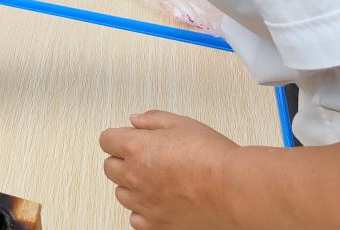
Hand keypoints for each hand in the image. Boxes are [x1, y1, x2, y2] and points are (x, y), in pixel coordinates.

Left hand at [99, 111, 236, 229]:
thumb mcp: (182, 123)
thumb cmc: (213, 158)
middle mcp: (135, 176)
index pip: (106, 140)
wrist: (233, 190)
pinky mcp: (157, 225)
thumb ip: (152, 120)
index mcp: (136, 148)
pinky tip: (156, 201)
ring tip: (153, 179)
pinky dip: (142, 211)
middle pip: (110, 167)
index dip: (117, 136)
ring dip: (131, 185)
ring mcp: (145, 203)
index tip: (126, 137)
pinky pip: (136, 219)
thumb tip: (135, 121)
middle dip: (122, 159)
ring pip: (121, 194)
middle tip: (142, 157)